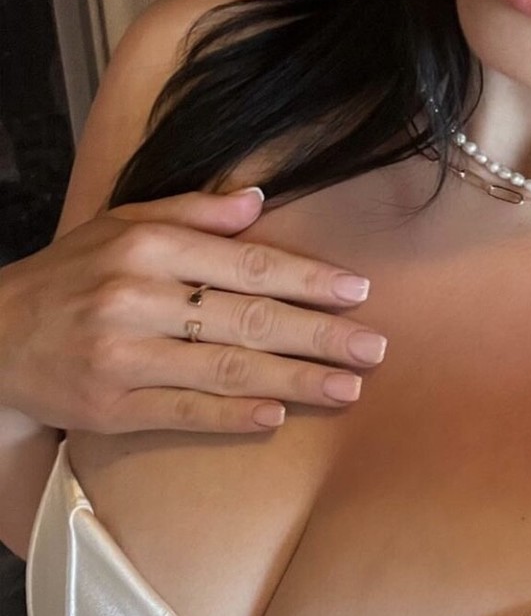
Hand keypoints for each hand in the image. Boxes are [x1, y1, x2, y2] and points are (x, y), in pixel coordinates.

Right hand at [0, 188, 385, 434]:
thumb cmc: (72, 274)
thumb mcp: (124, 224)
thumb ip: (194, 212)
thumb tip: (259, 199)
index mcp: (148, 248)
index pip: (245, 264)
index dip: (307, 279)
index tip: (357, 292)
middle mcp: (137, 298)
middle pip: (247, 318)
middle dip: (319, 334)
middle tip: (374, 348)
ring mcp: (123, 356)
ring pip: (225, 367)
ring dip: (294, 379)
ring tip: (347, 387)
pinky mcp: (110, 408)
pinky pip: (183, 411)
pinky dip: (232, 414)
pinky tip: (276, 417)